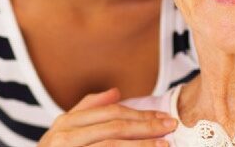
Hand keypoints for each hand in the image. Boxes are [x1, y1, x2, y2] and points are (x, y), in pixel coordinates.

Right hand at [38, 88, 175, 146]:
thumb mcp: (65, 132)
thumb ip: (87, 110)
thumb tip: (115, 92)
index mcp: (65, 123)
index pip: (110, 112)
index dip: (139, 113)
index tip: (162, 116)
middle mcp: (64, 136)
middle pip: (114, 126)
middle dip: (146, 125)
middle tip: (171, 126)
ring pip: (111, 144)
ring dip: (142, 144)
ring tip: (164, 144)